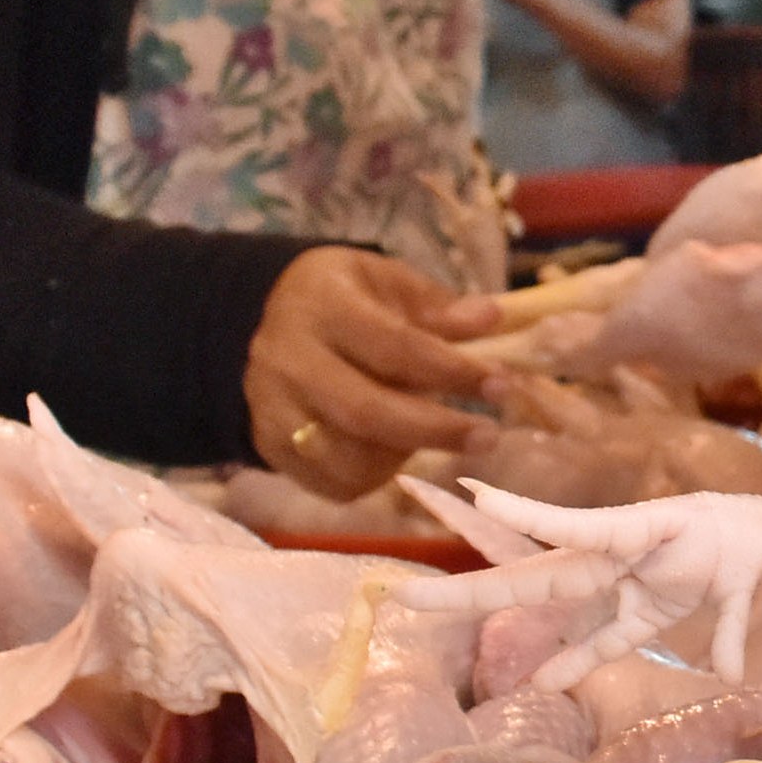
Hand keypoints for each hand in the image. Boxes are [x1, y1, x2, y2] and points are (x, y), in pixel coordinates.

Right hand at [245, 248, 497, 496]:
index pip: (395, 347)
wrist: (260, 321)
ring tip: (435, 433)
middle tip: (488, 436)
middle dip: (437, 430)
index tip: (500, 386)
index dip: (452, 372)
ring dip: (406, 454)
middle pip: (367, 411)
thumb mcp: (385, 281)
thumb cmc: (343, 299)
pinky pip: (332, 481)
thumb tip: (490, 317)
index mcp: (322, 306)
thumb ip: (436, 304)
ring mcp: (272, 408)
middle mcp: (289, 359)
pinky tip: (396, 450)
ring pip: (348, 457)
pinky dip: (376, 476)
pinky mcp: (269, 446)